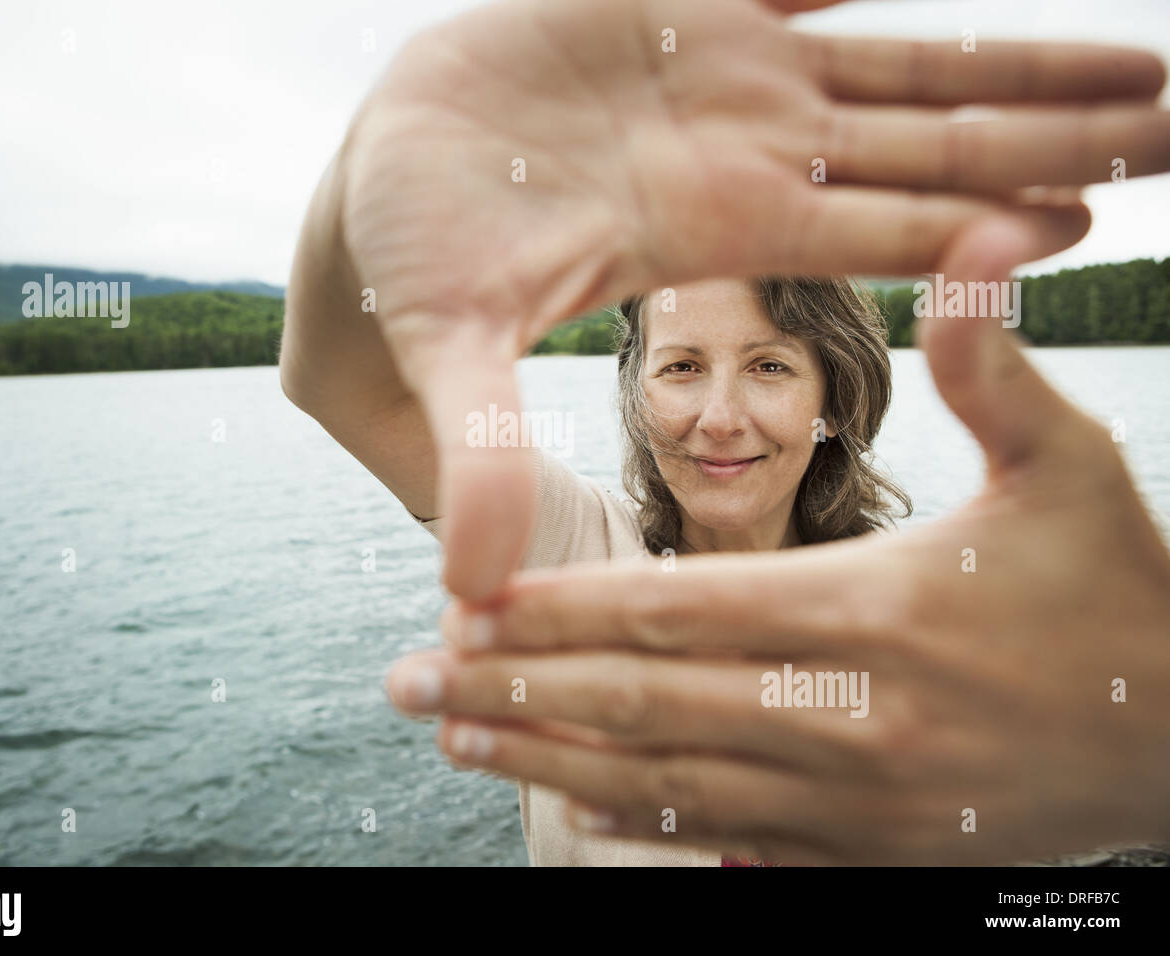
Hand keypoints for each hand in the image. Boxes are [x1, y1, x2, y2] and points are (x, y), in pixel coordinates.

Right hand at [340, 0, 1167, 600]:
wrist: (380, 170)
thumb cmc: (410, 256)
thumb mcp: (450, 350)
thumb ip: (481, 451)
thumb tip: (474, 592)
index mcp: (711, 230)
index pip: (874, 232)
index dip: (979, 228)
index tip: (1088, 222)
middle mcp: (742, 154)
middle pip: (933, 145)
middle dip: (1058, 135)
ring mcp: (722, 72)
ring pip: (905, 60)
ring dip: (1022, 58)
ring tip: (1147, 65)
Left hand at [385, 219, 1169, 864]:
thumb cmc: (1120, 593)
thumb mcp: (1071, 468)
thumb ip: (996, 373)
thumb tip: (974, 254)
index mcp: (872, 610)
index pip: (682, 609)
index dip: (566, 608)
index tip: (469, 602)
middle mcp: (845, 714)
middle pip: (645, 702)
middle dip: (516, 688)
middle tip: (409, 681)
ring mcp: (849, 801)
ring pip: (666, 783)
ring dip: (548, 758)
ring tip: (455, 739)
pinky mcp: (865, 854)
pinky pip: (726, 842)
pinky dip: (637, 822)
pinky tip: (565, 804)